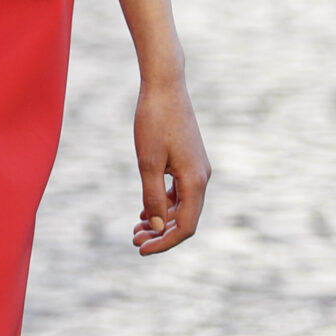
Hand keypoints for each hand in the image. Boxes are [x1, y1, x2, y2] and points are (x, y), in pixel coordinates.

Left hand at [132, 77, 208, 255]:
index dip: (165, 242)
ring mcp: (197, 168)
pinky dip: (165, 203)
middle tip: (134, 240)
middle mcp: (202, 177)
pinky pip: (180, 191)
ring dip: (162, 220)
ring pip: (183, 206)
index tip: (141, 249)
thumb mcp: (148, 163)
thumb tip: (157, 228)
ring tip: (137, 228)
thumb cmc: (154, 121)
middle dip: (161, 234)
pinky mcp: (189, 160)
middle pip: (186, 219)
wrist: (165, 86)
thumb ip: (153, 197)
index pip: (186, 226)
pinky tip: (146, 209)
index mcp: (195, 180)